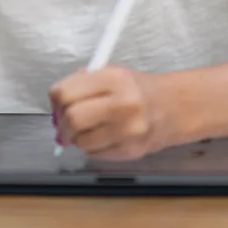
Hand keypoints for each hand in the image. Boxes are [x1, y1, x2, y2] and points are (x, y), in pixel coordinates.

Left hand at [49, 66, 176, 160]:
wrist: (172, 107)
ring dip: (77, 138)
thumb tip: (54, 105)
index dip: (55, 101)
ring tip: (89, 129)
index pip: (66, 92)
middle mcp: (122, 103)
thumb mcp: (111, 73)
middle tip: (64, 125)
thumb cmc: (136, 90)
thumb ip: (81, 84)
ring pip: (81, 141)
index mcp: (114, 77)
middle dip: (62, 124)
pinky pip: (94, 154)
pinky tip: (104, 137)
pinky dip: (92, 147)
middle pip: (72, 118)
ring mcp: (128, 130)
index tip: (57, 105)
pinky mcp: (130, 151)